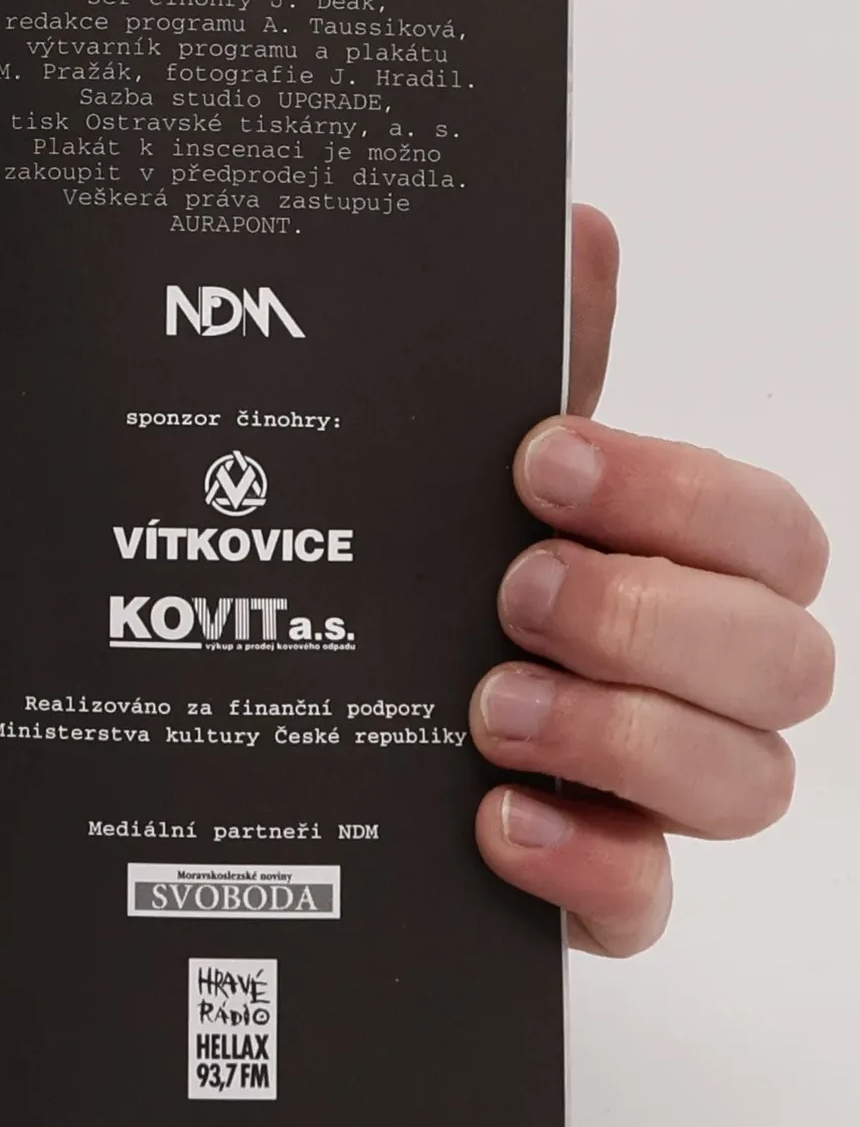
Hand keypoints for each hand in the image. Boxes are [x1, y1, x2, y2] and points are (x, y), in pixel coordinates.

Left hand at [471, 205, 833, 954]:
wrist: (337, 723)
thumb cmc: (443, 589)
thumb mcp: (472, 481)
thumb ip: (544, 370)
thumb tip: (575, 224)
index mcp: (687, 569)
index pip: (767, 530)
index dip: (675, 494)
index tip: (539, 463)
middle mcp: (701, 683)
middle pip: (789, 660)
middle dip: (649, 618)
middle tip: (513, 593)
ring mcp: (659, 795)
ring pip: (751, 782)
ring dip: (620, 734)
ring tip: (487, 710)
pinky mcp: (602, 889)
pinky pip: (648, 902)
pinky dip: (585, 864)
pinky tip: (494, 821)